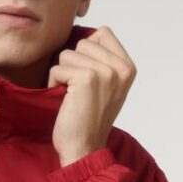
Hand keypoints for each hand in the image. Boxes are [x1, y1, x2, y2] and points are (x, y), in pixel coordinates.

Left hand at [47, 26, 136, 162]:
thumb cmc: (89, 119)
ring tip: (72, 95)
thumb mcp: (106, 86)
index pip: (102, 33)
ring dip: (62, 75)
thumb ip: (103, 60)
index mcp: (128, 67)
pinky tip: (64, 100)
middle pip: (82, 42)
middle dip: (72, 65)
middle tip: (78, 90)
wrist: (85, 148)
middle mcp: (121, 68)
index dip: (86, 50)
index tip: (86, 76)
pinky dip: (54, 83)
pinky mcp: (87, 79)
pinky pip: (58, 68)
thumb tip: (84, 34)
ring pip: (67, 54)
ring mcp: (106, 72)